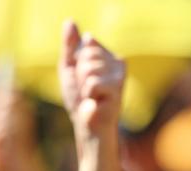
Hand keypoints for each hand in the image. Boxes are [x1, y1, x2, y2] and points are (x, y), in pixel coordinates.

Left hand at [58, 21, 124, 170]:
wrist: (88, 127)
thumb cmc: (80, 101)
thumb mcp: (70, 69)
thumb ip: (70, 46)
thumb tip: (71, 23)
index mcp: (109, 57)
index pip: (88, 43)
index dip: (77, 62)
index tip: (82, 78)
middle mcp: (119, 64)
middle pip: (89, 54)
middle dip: (80, 74)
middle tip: (86, 91)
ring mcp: (120, 77)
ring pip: (90, 68)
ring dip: (83, 87)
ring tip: (91, 98)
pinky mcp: (118, 91)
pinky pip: (92, 83)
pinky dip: (88, 95)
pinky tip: (96, 103)